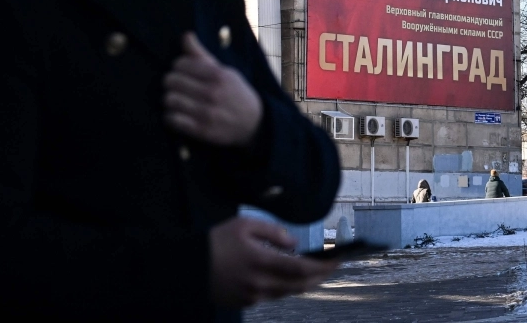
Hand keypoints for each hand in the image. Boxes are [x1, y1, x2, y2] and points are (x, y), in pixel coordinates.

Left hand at [164, 33, 262, 146]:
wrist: (254, 123)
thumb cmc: (236, 92)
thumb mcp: (224, 71)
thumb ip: (202, 55)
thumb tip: (186, 35)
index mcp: (218, 75)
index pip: (180, 64)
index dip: (178, 67)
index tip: (184, 72)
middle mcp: (212, 93)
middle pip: (170, 81)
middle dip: (171, 82)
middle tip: (178, 86)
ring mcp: (206, 113)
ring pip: (169, 100)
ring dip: (170, 100)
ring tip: (178, 100)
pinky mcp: (202, 130)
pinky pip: (172, 120)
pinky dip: (171, 117)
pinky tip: (178, 115)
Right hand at [209, 217, 336, 306]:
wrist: (187, 267)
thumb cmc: (216, 241)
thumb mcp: (245, 225)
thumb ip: (274, 232)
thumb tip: (295, 244)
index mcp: (260, 262)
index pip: (301, 268)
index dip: (323, 266)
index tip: (339, 259)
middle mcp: (259, 284)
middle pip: (299, 285)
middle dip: (321, 276)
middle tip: (334, 266)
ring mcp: (253, 296)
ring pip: (288, 293)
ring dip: (306, 283)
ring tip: (319, 271)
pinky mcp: (245, 302)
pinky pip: (273, 296)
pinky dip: (287, 287)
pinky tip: (292, 278)